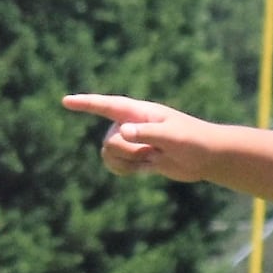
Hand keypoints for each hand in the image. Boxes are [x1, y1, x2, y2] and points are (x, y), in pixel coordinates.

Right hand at [65, 93, 220, 183]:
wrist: (206, 157)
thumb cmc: (193, 140)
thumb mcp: (172, 135)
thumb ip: (147, 133)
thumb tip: (121, 132)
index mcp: (139, 112)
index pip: (107, 106)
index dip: (86, 104)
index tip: (66, 101)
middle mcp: (130, 125)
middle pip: (109, 141)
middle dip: (127, 153)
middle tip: (154, 152)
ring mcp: (132, 141)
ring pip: (109, 155)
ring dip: (128, 163)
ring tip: (152, 159)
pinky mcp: (135, 157)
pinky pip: (115, 166)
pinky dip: (127, 171)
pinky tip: (146, 168)